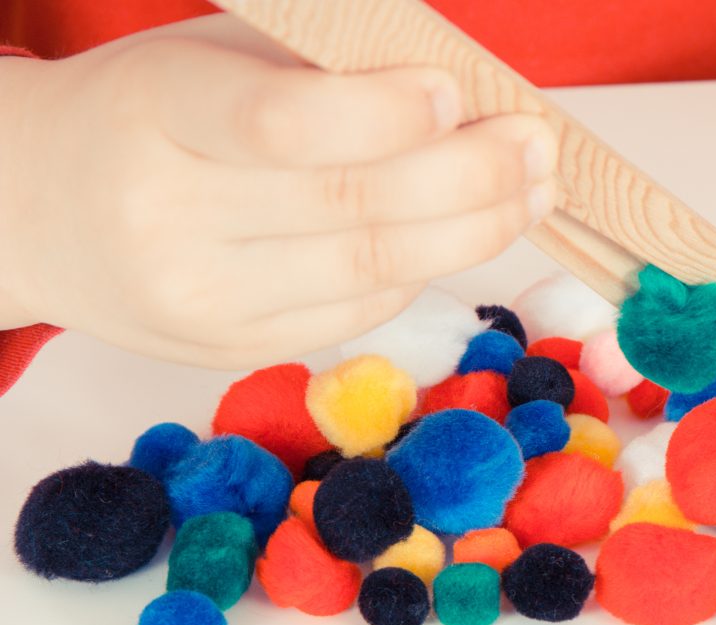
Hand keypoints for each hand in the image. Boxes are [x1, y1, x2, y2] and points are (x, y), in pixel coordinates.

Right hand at [0, 14, 556, 368]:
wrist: (45, 207)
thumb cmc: (152, 111)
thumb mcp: (218, 56)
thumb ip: (329, 71)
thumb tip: (468, 100)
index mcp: (160, 113)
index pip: (288, 126)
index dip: (388, 115)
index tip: (459, 94)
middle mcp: (172, 221)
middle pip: (352, 212)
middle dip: (471, 182)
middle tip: (538, 150)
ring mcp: (203, 303)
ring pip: (370, 275)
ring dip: (472, 235)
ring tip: (533, 194)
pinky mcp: (231, 350)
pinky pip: (357, 316)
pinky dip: (423, 273)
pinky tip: (463, 236)